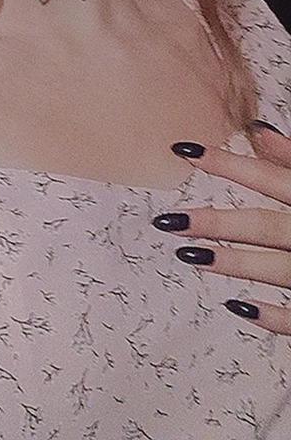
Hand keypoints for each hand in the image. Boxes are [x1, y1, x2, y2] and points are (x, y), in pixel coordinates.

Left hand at [151, 124, 290, 333]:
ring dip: (232, 263)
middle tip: (168, 220)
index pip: (271, 177)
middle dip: (216, 223)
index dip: (228, 163)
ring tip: (188, 255)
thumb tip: (257, 128)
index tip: (184, 149)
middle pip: (265, 227)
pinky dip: (271, 316)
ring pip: (275, 270)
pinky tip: (237, 308)